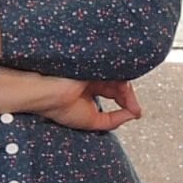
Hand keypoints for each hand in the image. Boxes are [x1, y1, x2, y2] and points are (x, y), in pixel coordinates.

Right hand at [0, 70, 143, 132]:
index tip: (136, 113)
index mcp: (87, 90)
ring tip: (129, 101)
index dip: (127, 102)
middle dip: (129, 97)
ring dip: (127, 90)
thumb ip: (113, 120)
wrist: (45, 93)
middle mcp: (90, 78)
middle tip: (135, 109)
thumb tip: (133, 114)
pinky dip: (122, 79)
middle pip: (118, 83)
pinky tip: (125, 88)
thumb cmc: (59, 108)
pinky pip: (113, 67)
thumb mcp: (92, 122)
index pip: (113, 92)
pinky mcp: (92, 60)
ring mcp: (91, 68)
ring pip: (118, 75)